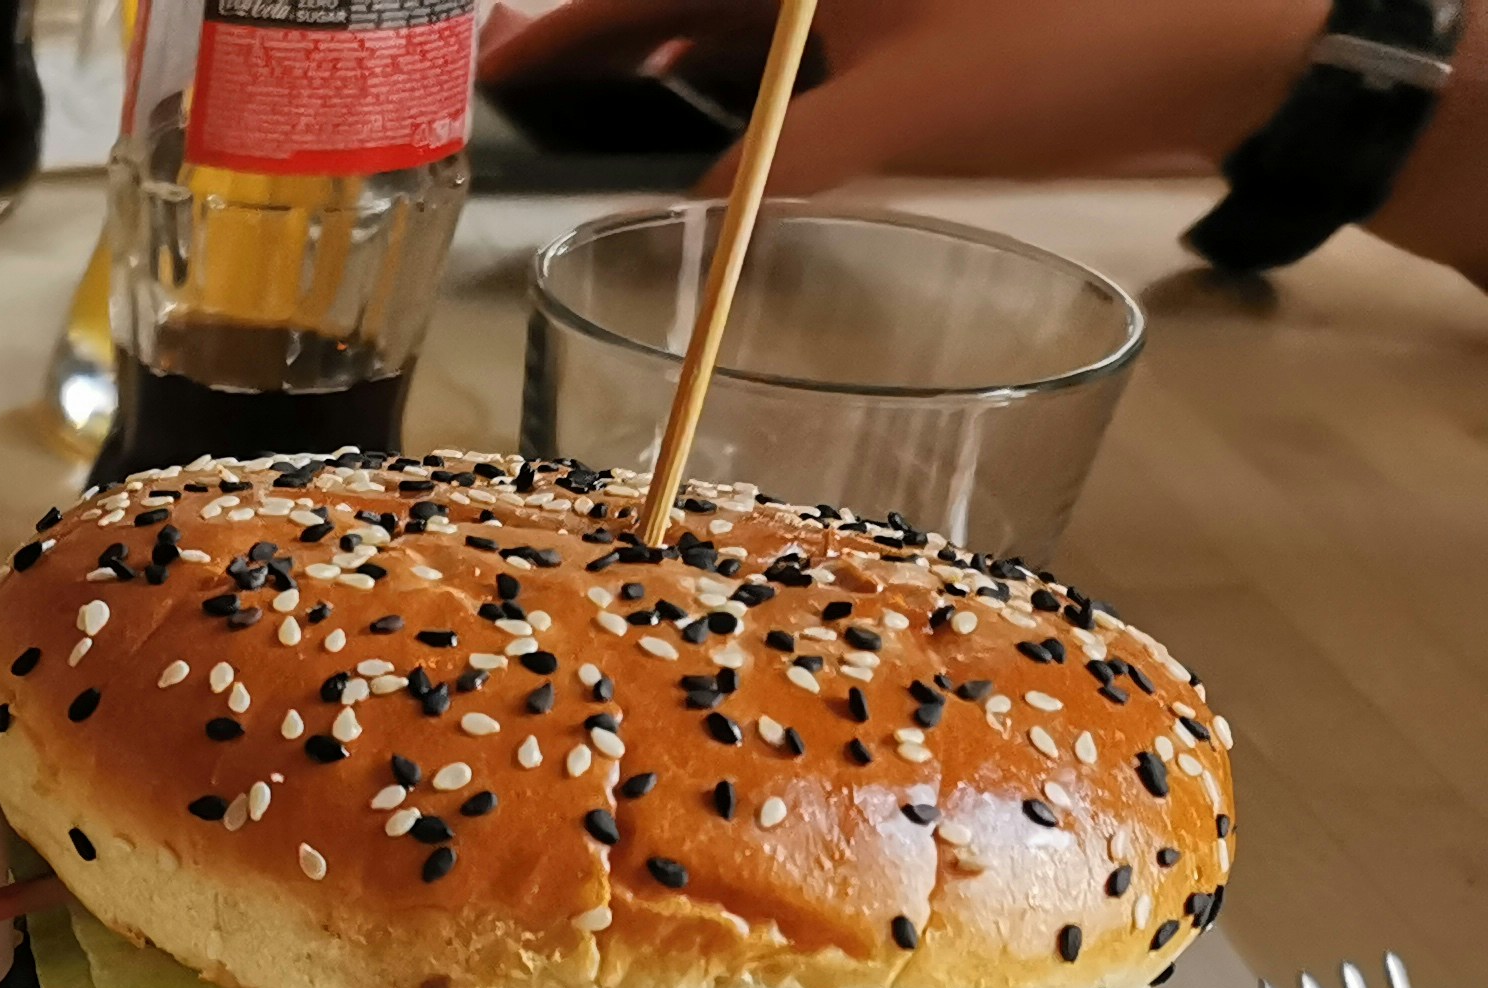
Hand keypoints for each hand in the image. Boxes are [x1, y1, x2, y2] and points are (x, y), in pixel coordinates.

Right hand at [480, 0, 1324, 194]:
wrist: (1227, 48)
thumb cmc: (1066, 55)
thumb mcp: (891, 123)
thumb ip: (765, 176)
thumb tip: (677, 235)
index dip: (561, 32)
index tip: (489, 70)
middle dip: (603, 36)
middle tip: (520, 91)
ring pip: (742, 11)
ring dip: (667, 52)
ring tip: (594, 105)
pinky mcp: (923, 17)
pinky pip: (797, 37)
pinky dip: (741, 71)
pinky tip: (713, 117)